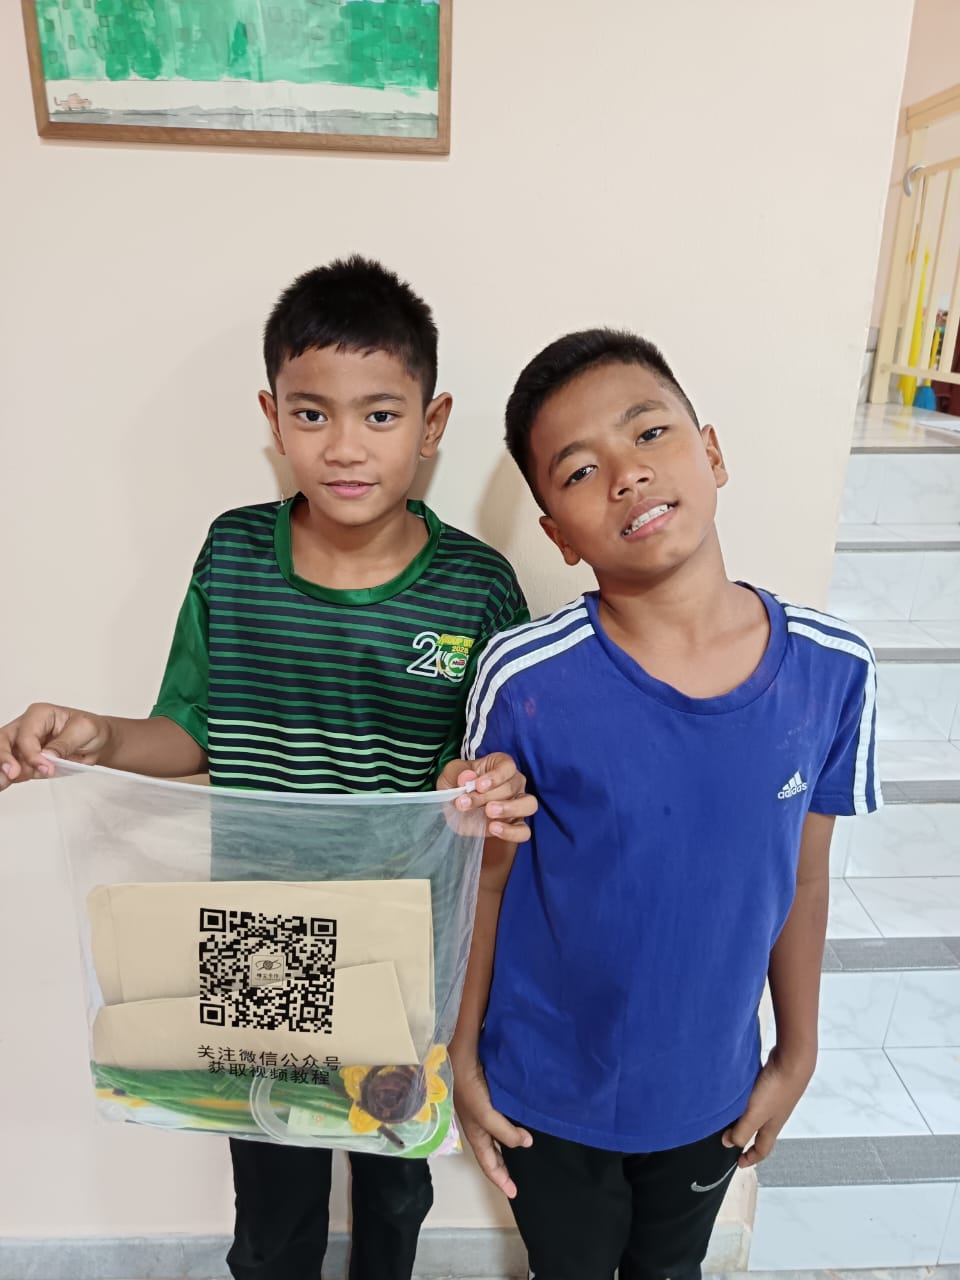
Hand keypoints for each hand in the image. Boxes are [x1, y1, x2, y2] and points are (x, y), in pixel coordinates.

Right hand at [0, 703, 111, 791]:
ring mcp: (21, 744)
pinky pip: (11, 769)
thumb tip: (46, 756)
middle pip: (3, 740)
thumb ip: (63, 744)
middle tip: (11, 776)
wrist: (95, 742)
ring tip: (4, 783)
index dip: (31, 753)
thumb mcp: (84, 731)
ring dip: (2, 770)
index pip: (26, 734)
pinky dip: (10, 777)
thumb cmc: (89, 730)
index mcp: (40, 714)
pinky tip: (9, 783)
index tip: (45, 768)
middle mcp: (25, 727)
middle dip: (4, 758)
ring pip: (3, 754)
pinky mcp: (23, 760)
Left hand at [437, 753, 537, 842]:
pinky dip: (512, 831)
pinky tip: (494, 829)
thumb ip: (457, 773)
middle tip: (467, 803)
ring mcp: (518, 805)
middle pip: (512, 786)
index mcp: (500, 765)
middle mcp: (514, 783)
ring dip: (509, 808)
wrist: (454, 810)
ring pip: (529, 804)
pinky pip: (524, 831)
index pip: (508, 766)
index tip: (478, 785)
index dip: (495, 776)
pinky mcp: (515, 826)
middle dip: (487, 796)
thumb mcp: (450, 775)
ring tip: (488, 812)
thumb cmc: (456, 786)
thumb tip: (467, 778)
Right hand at [452, 1054, 531, 1197]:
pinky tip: (523, 1122)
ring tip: (525, 1152)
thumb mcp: (485, 1114)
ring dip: (509, 1146)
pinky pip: (503, 1119)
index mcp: (476, 1135)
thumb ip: (504, 1131)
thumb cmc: (469, 1088)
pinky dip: (512, 1127)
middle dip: (503, 1168)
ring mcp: (484, 1112)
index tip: (514, 1193)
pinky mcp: (490, 1098)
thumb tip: (526, 1144)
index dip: (500, 1180)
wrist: (460, 1057)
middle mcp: (479, 1126)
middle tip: (518, 1179)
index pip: (489, 1164)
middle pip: (492, 1154)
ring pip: (498, 1137)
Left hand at [722, 1045, 815, 1167]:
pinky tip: (738, 1091)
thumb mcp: (755, 1115)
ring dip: (744, 1115)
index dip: (750, 1158)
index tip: (739, 1163)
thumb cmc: (777, 1089)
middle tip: (730, 1136)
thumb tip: (728, 1143)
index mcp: (772, 1126)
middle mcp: (774, 1114)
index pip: (762, 1149)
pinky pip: (756, 1095)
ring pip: (757, 1112)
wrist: (793, 1061)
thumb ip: (741, 1130)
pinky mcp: (771, 1082)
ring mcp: (774, 1097)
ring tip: (730, 1113)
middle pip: (759, 1131)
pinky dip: (746, 1098)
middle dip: (746, 1136)